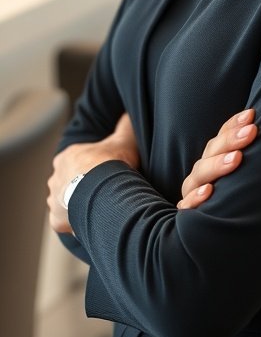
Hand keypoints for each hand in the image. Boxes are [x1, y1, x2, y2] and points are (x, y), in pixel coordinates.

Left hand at [47, 112, 139, 233]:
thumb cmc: (112, 165)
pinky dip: (76, 222)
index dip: (92, 168)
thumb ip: (125, 127)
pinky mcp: (56, 220)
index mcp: (67, 157)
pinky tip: (92, 221)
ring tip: (98, 209)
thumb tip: (130, 114)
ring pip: (65, 203)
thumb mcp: (123, 141)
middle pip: (69, 182)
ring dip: (77, 205)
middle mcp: (56, 177)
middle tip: (103, 192)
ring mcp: (54, 199)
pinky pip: (65, 222)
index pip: (77, 162)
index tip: (105, 174)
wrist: (105, 193)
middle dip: (83, 187)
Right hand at [178, 108, 257, 209]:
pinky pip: (188, 206)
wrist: (225, 249)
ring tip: (236, 159)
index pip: (222, 137)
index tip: (252, 115)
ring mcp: (193, 194)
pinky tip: (209, 192)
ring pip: (200, 174)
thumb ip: (251, 157)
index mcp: (214, 160)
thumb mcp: (246, 178)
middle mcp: (202, 174)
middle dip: (231, 139)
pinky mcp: (189, 216)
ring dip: (217, 165)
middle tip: (251, 131)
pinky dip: (197, 198)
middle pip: (211, 151)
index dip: (234, 125)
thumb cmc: (242, 203)